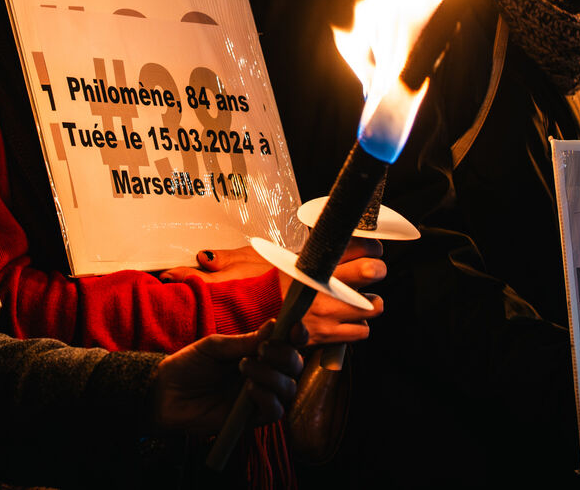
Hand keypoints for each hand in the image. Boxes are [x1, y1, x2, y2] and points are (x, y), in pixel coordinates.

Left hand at [151, 320, 305, 431]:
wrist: (164, 393)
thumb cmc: (188, 366)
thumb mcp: (214, 347)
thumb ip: (243, 341)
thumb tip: (275, 325)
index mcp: (257, 352)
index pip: (288, 344)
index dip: (298, 335)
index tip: (294, 328)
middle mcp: (264, 373)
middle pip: (295, 365)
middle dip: (284, 354)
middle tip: (261, 350)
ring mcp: (259, 396)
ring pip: (288, 387)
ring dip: (272, 375)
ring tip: (244, 366)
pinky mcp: (251, 419)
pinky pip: (275, 411)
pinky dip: (267, 397)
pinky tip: (248, 389)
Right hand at [161, 240, 385, 345]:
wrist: (235, 323)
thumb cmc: (240, 290)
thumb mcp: (237, 264)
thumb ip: (230, 257)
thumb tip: (205, 256)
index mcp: (312, 259)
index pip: (359, 243)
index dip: (368, 245)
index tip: (366, 249)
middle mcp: (325, 283)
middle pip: (374, 270)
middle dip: (374, 271)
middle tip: (367, 273)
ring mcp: (329, 311)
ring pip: (374, 306)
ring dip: (369, 305)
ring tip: (359, 302)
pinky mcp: (327, 336)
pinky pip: (360, 333)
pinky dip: (357, 330)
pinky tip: (346, 324)